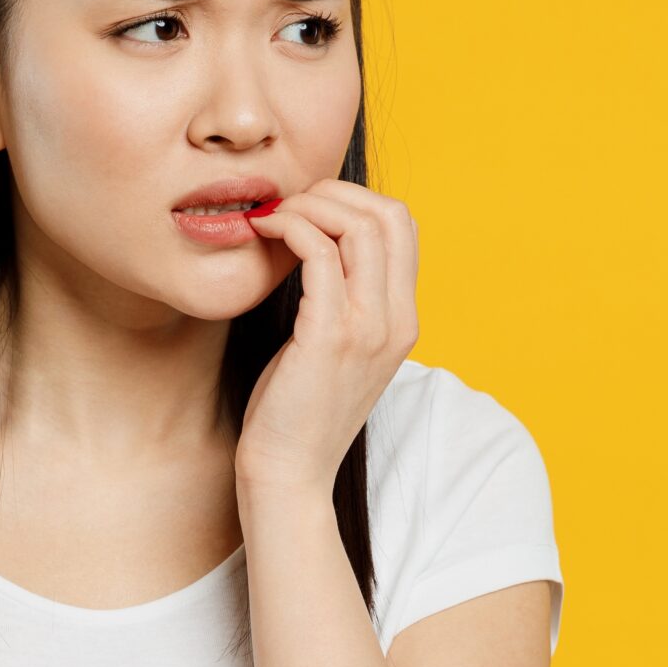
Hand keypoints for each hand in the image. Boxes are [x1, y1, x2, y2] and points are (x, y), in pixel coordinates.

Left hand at [235, 179, 418, 493]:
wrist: (289, 473)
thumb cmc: (298, 410)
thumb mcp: (336, 347)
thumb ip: (342, 300)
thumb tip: (316, 245)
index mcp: (404, 320)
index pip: (404, 226)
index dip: (356, 201)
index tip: (309, 209)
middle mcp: (397, 320)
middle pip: (390, 214)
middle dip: (334, 193)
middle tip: (288, 204)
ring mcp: (369, 329)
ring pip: (358, 225)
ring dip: (309, 205)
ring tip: (272, 217)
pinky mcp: (329, 336)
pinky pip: (318, 252)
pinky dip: (290, 228)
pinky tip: (263, 234)